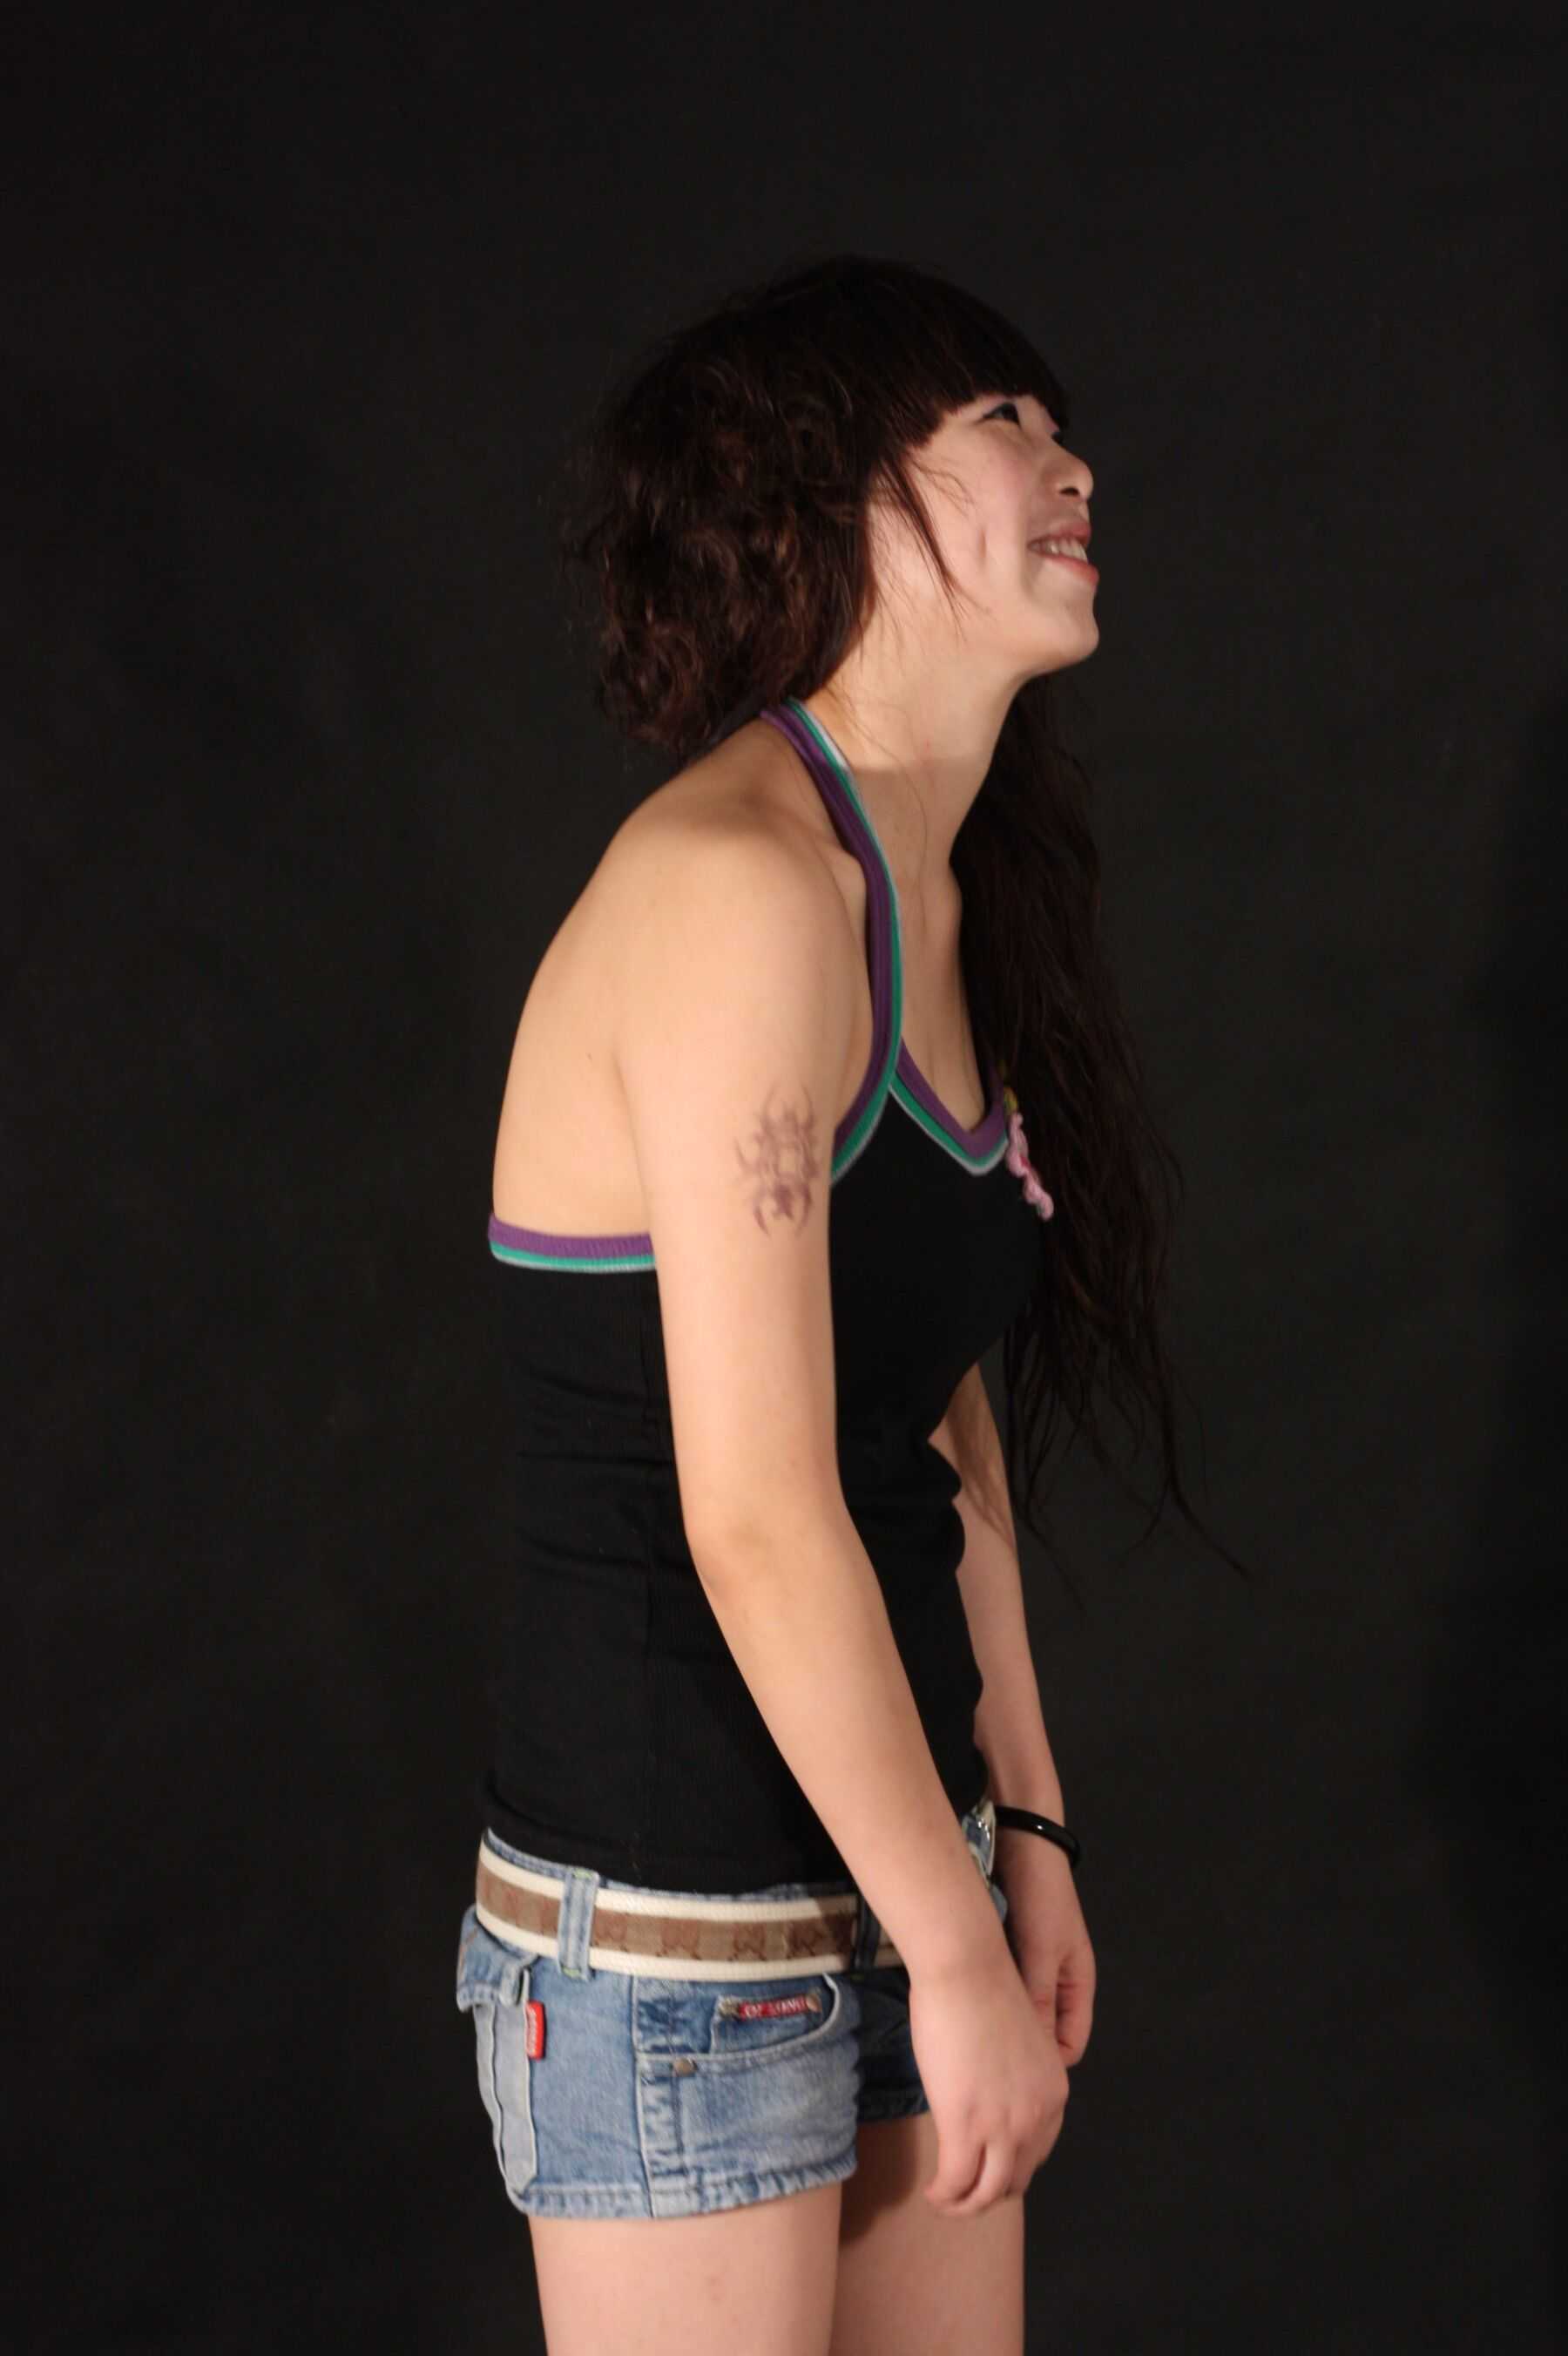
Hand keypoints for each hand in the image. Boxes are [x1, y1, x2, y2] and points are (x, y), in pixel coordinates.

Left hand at [993, 1825, 1094, 2067]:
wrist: (1021, 1843)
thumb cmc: (1039, 1899)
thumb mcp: (1040, 1952)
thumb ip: (1037, 2001)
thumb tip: (1029, 2057)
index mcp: (1077, 1986)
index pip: (1069, 2047)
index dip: (1046, 2068)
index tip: (1011, 2078)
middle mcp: (1057, 1982)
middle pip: (1043, 2034)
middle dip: (1020, 2052)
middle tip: (985, 2068)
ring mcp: (1032, 1967)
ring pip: (1020, 2015)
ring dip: (1001, 2026)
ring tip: (970, 2043)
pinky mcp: (1009, 1953)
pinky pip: (1002, 1991)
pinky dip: (988, 2001)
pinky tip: (962, 2009)